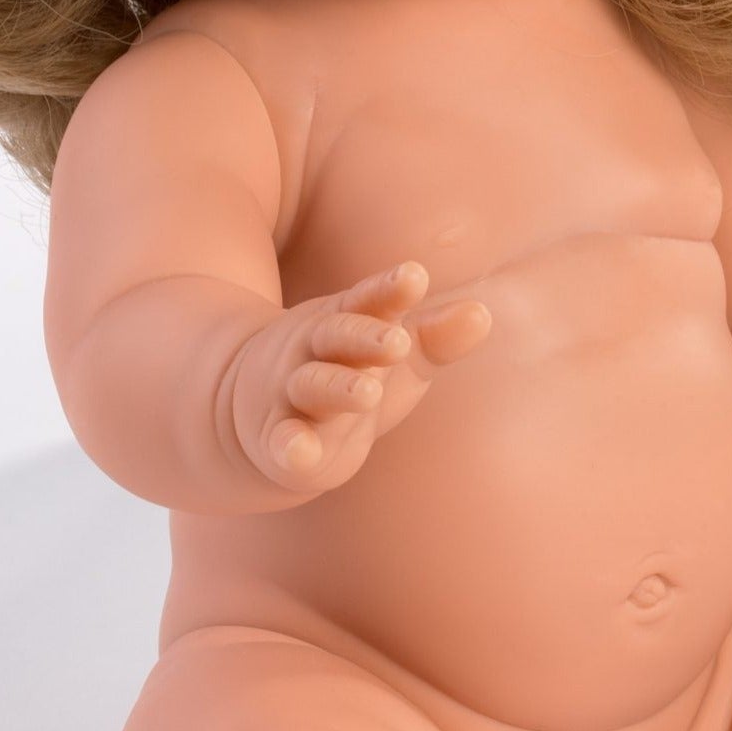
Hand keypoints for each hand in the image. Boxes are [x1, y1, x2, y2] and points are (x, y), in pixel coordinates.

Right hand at [228, 259, 491, 496]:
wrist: (248, 410)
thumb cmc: (344, 375)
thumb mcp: (393, 357)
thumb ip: (436, 337)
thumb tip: (482, 314)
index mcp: (345, 324)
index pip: (368, 301)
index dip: (390, 290)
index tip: (414, 276)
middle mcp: (315, 351)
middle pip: (339, 337)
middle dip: (367, 338)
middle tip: (399, 342)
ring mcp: (292, 392)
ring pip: (313, 386)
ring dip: (338, 388)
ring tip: (368, 392)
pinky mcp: (277, 438)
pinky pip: (282, 442)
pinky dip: (290, 447)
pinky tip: (299, 454)